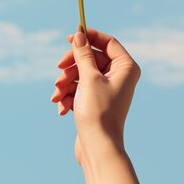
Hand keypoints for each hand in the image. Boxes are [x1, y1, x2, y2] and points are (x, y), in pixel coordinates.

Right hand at [51, 27, 140, 164]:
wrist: (98, 148)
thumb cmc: (98, 112)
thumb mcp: (89, 78)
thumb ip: (83, 54)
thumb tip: (79, 34)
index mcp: (125, 67)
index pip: (107, 42)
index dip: (89, 37)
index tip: (70, 37)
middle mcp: (119, 76)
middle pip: (91, 58)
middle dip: (72, 66)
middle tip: (59, 70)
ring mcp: (107, 89)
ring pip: (82, 74)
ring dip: (66, 83)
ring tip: (57, 96)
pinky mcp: (96, 101)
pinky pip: (79, 89)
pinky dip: (68, 96)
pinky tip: (62, 108)